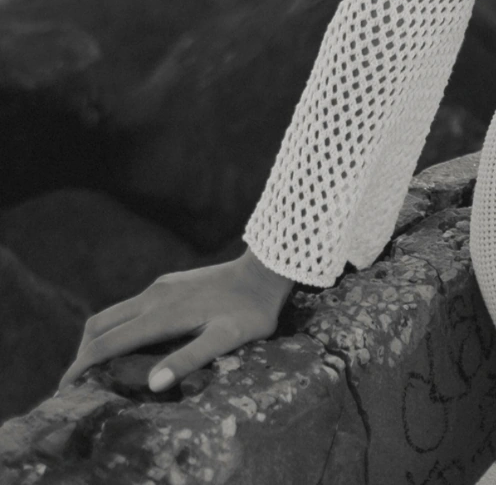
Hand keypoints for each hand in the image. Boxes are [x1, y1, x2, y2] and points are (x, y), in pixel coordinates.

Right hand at [57, 249, 296, 394]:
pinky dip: (116, 329)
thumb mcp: (226, 339)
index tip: (66, 389)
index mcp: (161, 313)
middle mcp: (153, 296)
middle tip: (76, 385)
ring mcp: (160, 287)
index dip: (82, 366)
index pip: (108, 342)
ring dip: (98, 340)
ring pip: (114, 313)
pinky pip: (130, 308)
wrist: (266, 270)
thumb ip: (190, 359)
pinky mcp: (169, 284)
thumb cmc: (250, 310)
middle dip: (82, 354)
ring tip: (95, 371)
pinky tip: (126, 346)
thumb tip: (154, 384)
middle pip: (100, 324)